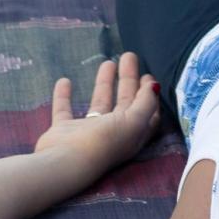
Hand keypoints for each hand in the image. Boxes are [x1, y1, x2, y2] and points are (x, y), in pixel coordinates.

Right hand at [34, 52, 160, 172]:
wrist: (64, 162)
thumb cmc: (105, 142)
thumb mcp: (134, 121)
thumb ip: (145, 103)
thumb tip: (154, 86)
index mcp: (132, 134)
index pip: (146, 112)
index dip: (149, 95)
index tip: (148, 75)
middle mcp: (112, 133)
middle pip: (124, 102)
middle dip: (128, 79)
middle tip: (129, 56)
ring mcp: (86, 132)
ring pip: (99, 103)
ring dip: (104, 83)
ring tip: (108, 62)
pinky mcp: (63, 131)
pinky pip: (64, 109)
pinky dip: (64, 96)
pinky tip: (64, 80)